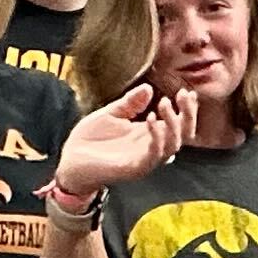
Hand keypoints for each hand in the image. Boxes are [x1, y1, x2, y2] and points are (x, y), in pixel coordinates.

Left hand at [55, 80, 191, 196]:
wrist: (69, 160)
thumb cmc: (89, 139)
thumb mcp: (110, 114)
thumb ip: (130, 103)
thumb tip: (148, 88)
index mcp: (147, 135)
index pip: (177, 124)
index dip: (186, 110)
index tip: (186, 92)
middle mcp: (150, 148)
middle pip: (182, 135)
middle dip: (187, 115)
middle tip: (183, 95)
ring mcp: (144, 160)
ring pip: (172, 146)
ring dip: (172, 124)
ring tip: (163, 103)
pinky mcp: (134, 169)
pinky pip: (153, 156)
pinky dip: (156, 138)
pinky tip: (150, 119)